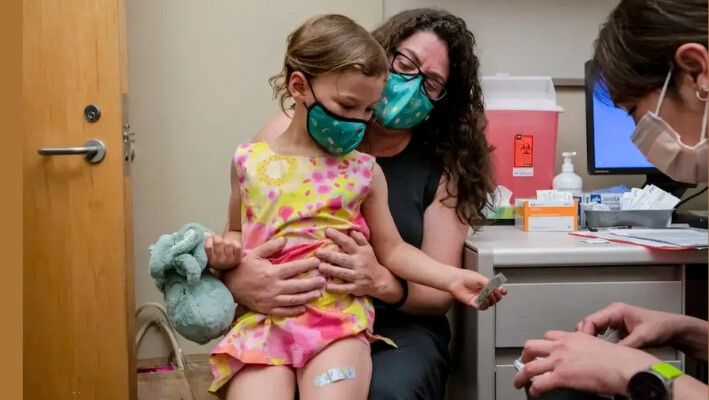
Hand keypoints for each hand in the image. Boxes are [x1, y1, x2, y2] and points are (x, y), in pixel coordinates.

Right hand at [205, 235, 241, 268]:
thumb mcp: (210, 254)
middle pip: (218, 242)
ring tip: (225, 244)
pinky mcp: (237, 258)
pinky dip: (235, 243)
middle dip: (218, 238)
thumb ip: (208, 244)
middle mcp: (220, 261)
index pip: (208, 247)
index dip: (209, 240)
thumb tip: (210, 236)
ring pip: (228, 243)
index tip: (211, 239)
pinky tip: (232, 246)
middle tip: (218, 240)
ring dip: (226, 241)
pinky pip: (237, 246)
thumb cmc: (217, 257)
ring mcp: (229, 260)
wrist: (229, 269)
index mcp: (211, 260)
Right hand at [220, 238, 325, 316]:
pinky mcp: (268, 309)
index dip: (308, 264)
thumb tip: (285, 240)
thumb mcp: (256, 254)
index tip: (318, 262)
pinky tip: (304, 307)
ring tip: (319, 293)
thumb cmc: (244, 268)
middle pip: (299, 286)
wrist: (229, 286)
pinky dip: (295, 310)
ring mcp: (271, 300)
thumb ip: (271, 247)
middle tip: (324, 280)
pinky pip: (284, 311)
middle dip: (313, 283)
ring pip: (294, 300)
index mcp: (272, 273)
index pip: (295, 268)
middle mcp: (274, 287)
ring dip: (308, 297)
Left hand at [316, 228, 392, 297]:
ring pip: (343, 273)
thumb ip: (360, 239)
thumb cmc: (370, 262)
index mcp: (359, 252)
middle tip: (318, 252)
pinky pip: (345, 288)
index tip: (327, 231)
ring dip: (331, 270)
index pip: (348, 243)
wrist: (380, 280)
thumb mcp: (367, 249)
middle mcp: (358, 264)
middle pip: (342, 259)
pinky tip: (328, 286)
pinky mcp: (356, 288)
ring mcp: (357, 276)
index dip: (338, 237)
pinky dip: (337, 288)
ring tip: (320, 267)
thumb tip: (351, 230)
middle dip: (330, 255)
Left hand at [448, 270, 505, 309]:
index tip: (503, 291)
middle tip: (493, 292)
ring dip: (490, 301)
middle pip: (495, 298)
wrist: (455, 281)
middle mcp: (484, 292)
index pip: (497, 290)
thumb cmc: (466, 277)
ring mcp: (479, 298)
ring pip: (490, 303)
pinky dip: (484, 305)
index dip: (502, 291)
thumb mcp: (480, 278)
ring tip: (487, 296)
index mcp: (487, 285)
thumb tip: (496, 288)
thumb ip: (489, 283)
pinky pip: (482, 307)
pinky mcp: (474, 303)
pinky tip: (483, 301)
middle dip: (497, 296)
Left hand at [514, 331, 659, 396]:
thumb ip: (587, 349)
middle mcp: (562, 345)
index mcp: (574, 336)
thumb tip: (584, 360)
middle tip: (526, 362)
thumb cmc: (620, 359)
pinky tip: (534, 393)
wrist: (624, 367)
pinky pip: (539, 383)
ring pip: (529, 365)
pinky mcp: (561, 376)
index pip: (550, 336)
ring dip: (522, 375)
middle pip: (532, 345)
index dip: (543, 345)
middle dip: (526, 355)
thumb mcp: (599, 346)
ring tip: (519, 381)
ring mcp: (559, 360)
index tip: (542, 352)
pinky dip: (534, 389)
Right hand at [576, 302, 680, 348]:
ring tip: (591, 353)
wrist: (673, 329)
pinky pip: (600, 334)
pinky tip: (600, 352)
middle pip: (588, 324)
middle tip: (586, 352)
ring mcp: (613, 321)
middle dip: (585, 337)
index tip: (586, 347)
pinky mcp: (616, 329)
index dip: (585, 334)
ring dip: (591, 340)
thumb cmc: (661, 327)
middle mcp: (611, 314)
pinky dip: (597, 342)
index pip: (591, 320)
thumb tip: (610, 356)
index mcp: (616, 310)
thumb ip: (626, 346)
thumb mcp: (643, 337)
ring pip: (593, 329)